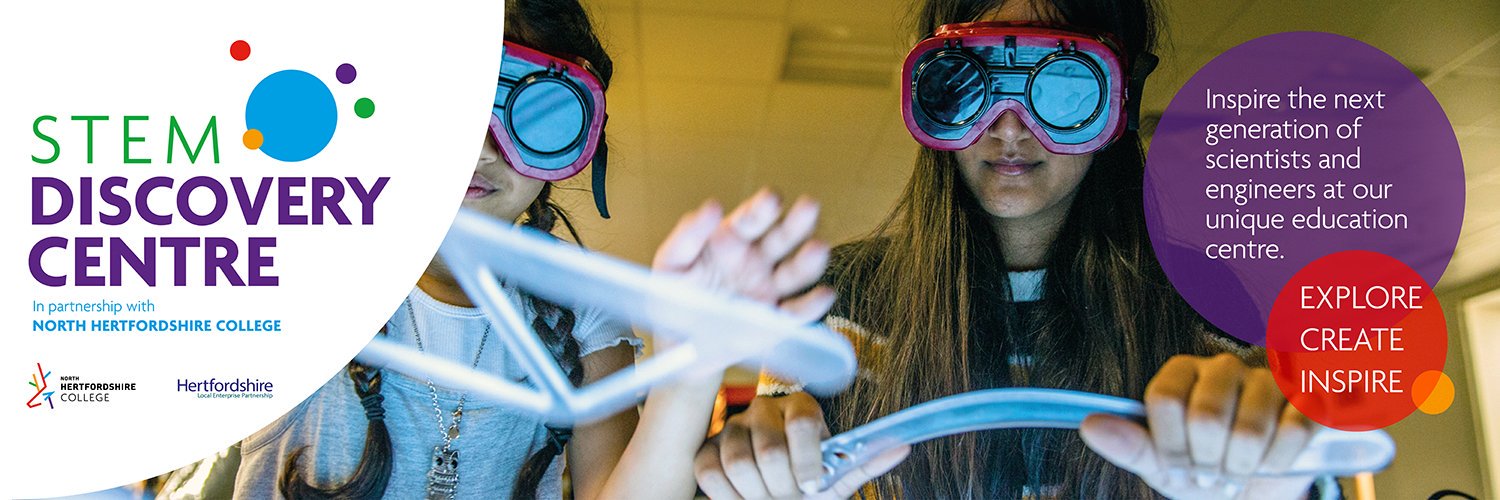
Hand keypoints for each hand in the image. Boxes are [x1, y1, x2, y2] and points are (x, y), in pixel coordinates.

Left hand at [652, 189, 834, 320]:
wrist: (679, 344)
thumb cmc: (674, 297)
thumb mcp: (672, 264)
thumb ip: (688, 235)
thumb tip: (712, 207)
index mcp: (732, 239)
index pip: (751, 219)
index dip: (763, 208)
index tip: (772, 199)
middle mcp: (757, 259)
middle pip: (782, 237)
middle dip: (797, 221)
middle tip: (809, 206)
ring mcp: (769, 288)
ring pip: (796, 271)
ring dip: (810, 260)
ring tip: (818, 249)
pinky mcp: (776, 319)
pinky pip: (797, 311)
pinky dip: (813, 304)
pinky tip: (824, 294)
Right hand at [694, 392, 908, 498]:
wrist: (777, 498)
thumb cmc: (808, 486)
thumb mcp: (836, 478)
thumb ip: (864, 463)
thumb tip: (903, 447)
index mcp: (801, 408)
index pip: (802, 423)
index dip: (807, 461)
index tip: (812, 485)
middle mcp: (764, 408)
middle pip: (769, 450)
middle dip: (781, 487)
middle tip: (787, 497)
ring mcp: (732, 426)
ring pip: (738, 462)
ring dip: (756, 494)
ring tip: (766, 499)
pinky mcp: (706, 447)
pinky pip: (709, 471)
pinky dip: (727, 496)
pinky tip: (742, 498)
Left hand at [1079, 353, 1320, 498]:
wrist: (1259, 487)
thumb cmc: (1204, 469)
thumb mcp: (1162, 465)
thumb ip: (1130, 445)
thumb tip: (1089, 426)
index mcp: (1180, 374)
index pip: (1164, 401)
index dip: (1170, 446)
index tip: (1179, 467)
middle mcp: (1221, 367)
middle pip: (1205, 418)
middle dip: (1208, 463)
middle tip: (1213, 475)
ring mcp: (1266, 379)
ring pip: (1248, 430)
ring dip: (1242, 467)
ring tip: (1239, 472)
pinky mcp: (1305, 398)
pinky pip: (1294, 431)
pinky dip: (1279, 461)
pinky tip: (1272, 463)